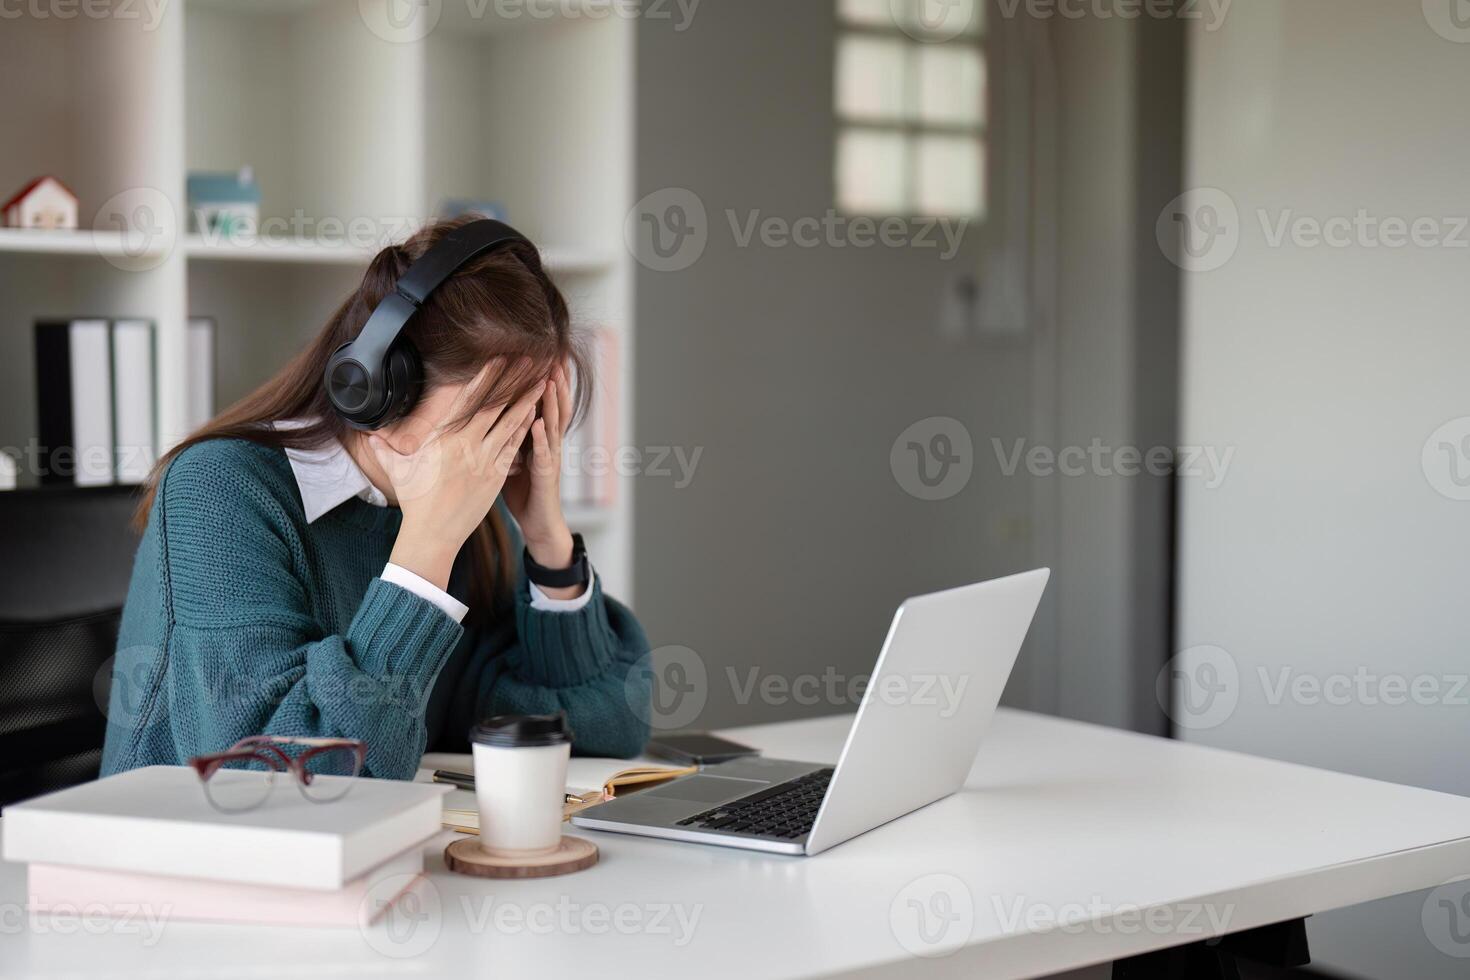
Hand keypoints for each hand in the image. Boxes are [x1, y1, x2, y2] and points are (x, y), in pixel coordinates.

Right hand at [371, 365, 542, 589]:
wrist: (432, 534)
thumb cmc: (415, 500)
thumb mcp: (398, 469)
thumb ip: (385, 447)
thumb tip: (370, 433)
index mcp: (445, 437)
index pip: (469, 399)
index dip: (487, 377)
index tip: (500, 359)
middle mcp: (467, 445)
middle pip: (495, 405)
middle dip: (514, 381)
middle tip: (530, 360)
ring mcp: (484, 460)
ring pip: (511, 424)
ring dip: (527, 402)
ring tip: (542, 383)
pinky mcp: (496, 476)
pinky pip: (514, 447)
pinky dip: (526, 430)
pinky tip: (536, 416)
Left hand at [503, 363, 574, 569]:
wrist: (539, 522)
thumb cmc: (523, 489)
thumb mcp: (510, 456)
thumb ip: (503, 434)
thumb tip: (485, 415)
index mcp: (537, 436)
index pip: (539, 400)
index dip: (539, 379)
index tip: (536, 355)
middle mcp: (547, 443)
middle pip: (553, 405)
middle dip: (553, 381)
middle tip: (552, 356)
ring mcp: (549, 458)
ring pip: (553, 425)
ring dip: (552, 402)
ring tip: (550, 380)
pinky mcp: (546, 477)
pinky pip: (544, 455)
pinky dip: (541, 439)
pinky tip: (539, 423)